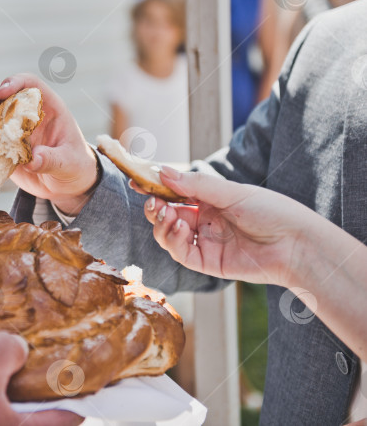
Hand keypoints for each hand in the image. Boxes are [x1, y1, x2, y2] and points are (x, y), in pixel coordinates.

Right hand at [0, 74, 97, 215]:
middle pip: (0, 97)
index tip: (3, 92)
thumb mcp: (69, 163)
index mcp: (47, 108)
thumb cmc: (75, 166)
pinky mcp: (1, 149)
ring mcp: (11, 131)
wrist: (67, 186)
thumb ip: (53, 159)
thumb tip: (33, 159)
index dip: (14, 83)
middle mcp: (25, 115)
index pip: (29, 84)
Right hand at [139, 167, 316, 286]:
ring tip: (169, 216)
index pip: (175, 194)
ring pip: (169, 236)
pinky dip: (175, 241)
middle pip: (167, 216)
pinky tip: (181, 228)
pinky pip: (182, 254)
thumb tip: (162, 171)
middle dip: (155, 208)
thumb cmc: (272, 212)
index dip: (156, 189)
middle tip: (152, 201)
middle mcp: (205, 221)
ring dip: (162, 225)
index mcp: (211, 201)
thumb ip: (196, 184)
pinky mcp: (209, 263)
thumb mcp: (231, 193)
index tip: (137, 182)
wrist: (296, 245)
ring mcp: (206, 242)